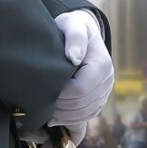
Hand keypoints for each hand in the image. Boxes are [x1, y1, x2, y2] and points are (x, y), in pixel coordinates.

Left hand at [51, 9, 114, 137]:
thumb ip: (74, 37)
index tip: (43, 91)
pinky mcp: (99, 98)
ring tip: (45, 113)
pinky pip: (88, 116)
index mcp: (101, 64)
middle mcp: (107, 79)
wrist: (82, 32)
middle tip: (39, 105)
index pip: (80, 90)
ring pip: (85, 114)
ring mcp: (105, 91)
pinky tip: (57, 120)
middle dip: (59, 108)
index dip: (60, 95)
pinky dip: (73, 122)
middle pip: (82, 105)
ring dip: (64, 117)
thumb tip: (74, 57)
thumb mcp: (72, 25)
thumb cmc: (72, 27)